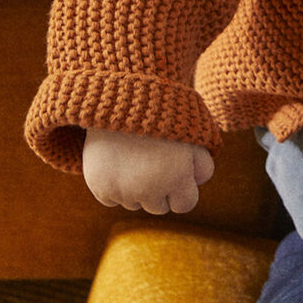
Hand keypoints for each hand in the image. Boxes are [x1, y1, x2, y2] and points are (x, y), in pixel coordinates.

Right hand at [82, 127, 214, 213]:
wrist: (119, 96)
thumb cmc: (161, 114)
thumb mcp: (193, 134)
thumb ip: (203, 164)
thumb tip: (196, 185)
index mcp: (176, 178)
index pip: (185, 204)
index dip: (182, 188)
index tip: (175, 171)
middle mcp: (149, 189)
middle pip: (158, 207)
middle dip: (159, 189)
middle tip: (152, 159)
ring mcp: (122, 190)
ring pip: (133, 203)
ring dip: (135, 188)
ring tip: (134, 156)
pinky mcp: (99, 187)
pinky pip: (111, 199)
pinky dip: (113, 186)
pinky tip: (117, 161)